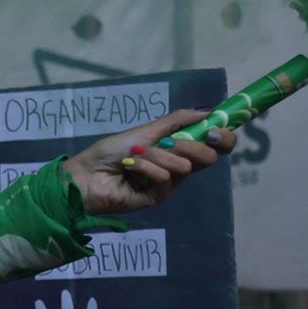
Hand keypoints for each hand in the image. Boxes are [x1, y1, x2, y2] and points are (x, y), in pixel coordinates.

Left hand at [61, 109, 232, 216]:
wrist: (85, 173)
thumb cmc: (110, 151)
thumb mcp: (145, 131)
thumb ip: (177, 121)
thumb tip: (208, 111)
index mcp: (177, 149)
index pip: (212, 146)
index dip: (222, 138)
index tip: (217, 130)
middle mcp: (176, 166)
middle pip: (208, 158)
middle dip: (191, 145)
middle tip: (168, 142)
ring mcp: (168, 184)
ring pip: (184, 166)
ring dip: (156, 156)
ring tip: (133, 156)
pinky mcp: (158, 197)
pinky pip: (166, 179)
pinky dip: (147, 168)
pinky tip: (130, 168)